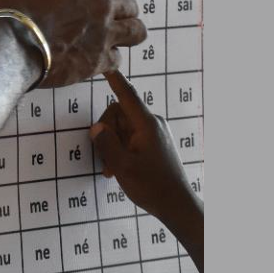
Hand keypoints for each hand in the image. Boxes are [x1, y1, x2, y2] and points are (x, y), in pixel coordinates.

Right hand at [0, 0, 145, 86]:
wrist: (12, 46)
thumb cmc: (11, 13)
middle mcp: (98, 2)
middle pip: (126, 4)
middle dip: (119, 10)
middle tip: (107, 18)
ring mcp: (104, 31)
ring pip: (135, 31)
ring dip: (127, 33)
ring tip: (118, 39)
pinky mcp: (100, 59)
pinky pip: (117, 60)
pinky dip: (108, 61)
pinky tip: (97, 62)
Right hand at [89, 71, 194, 221]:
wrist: (178, 206)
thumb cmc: (151, 186)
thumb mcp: (122, 166)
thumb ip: (106, 144)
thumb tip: (96, 128)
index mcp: (146, 124)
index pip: (127, 95)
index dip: (115, 80)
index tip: (106, 66)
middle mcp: (152, 124)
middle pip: (119, 114)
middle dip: (107, 133)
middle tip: (104, 159)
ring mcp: (155, 133)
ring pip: (123, 127)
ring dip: (113, 145)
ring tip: (112, 169)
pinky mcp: (155, 143)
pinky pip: (131, 137)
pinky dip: (121, 149)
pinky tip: (119, 169)